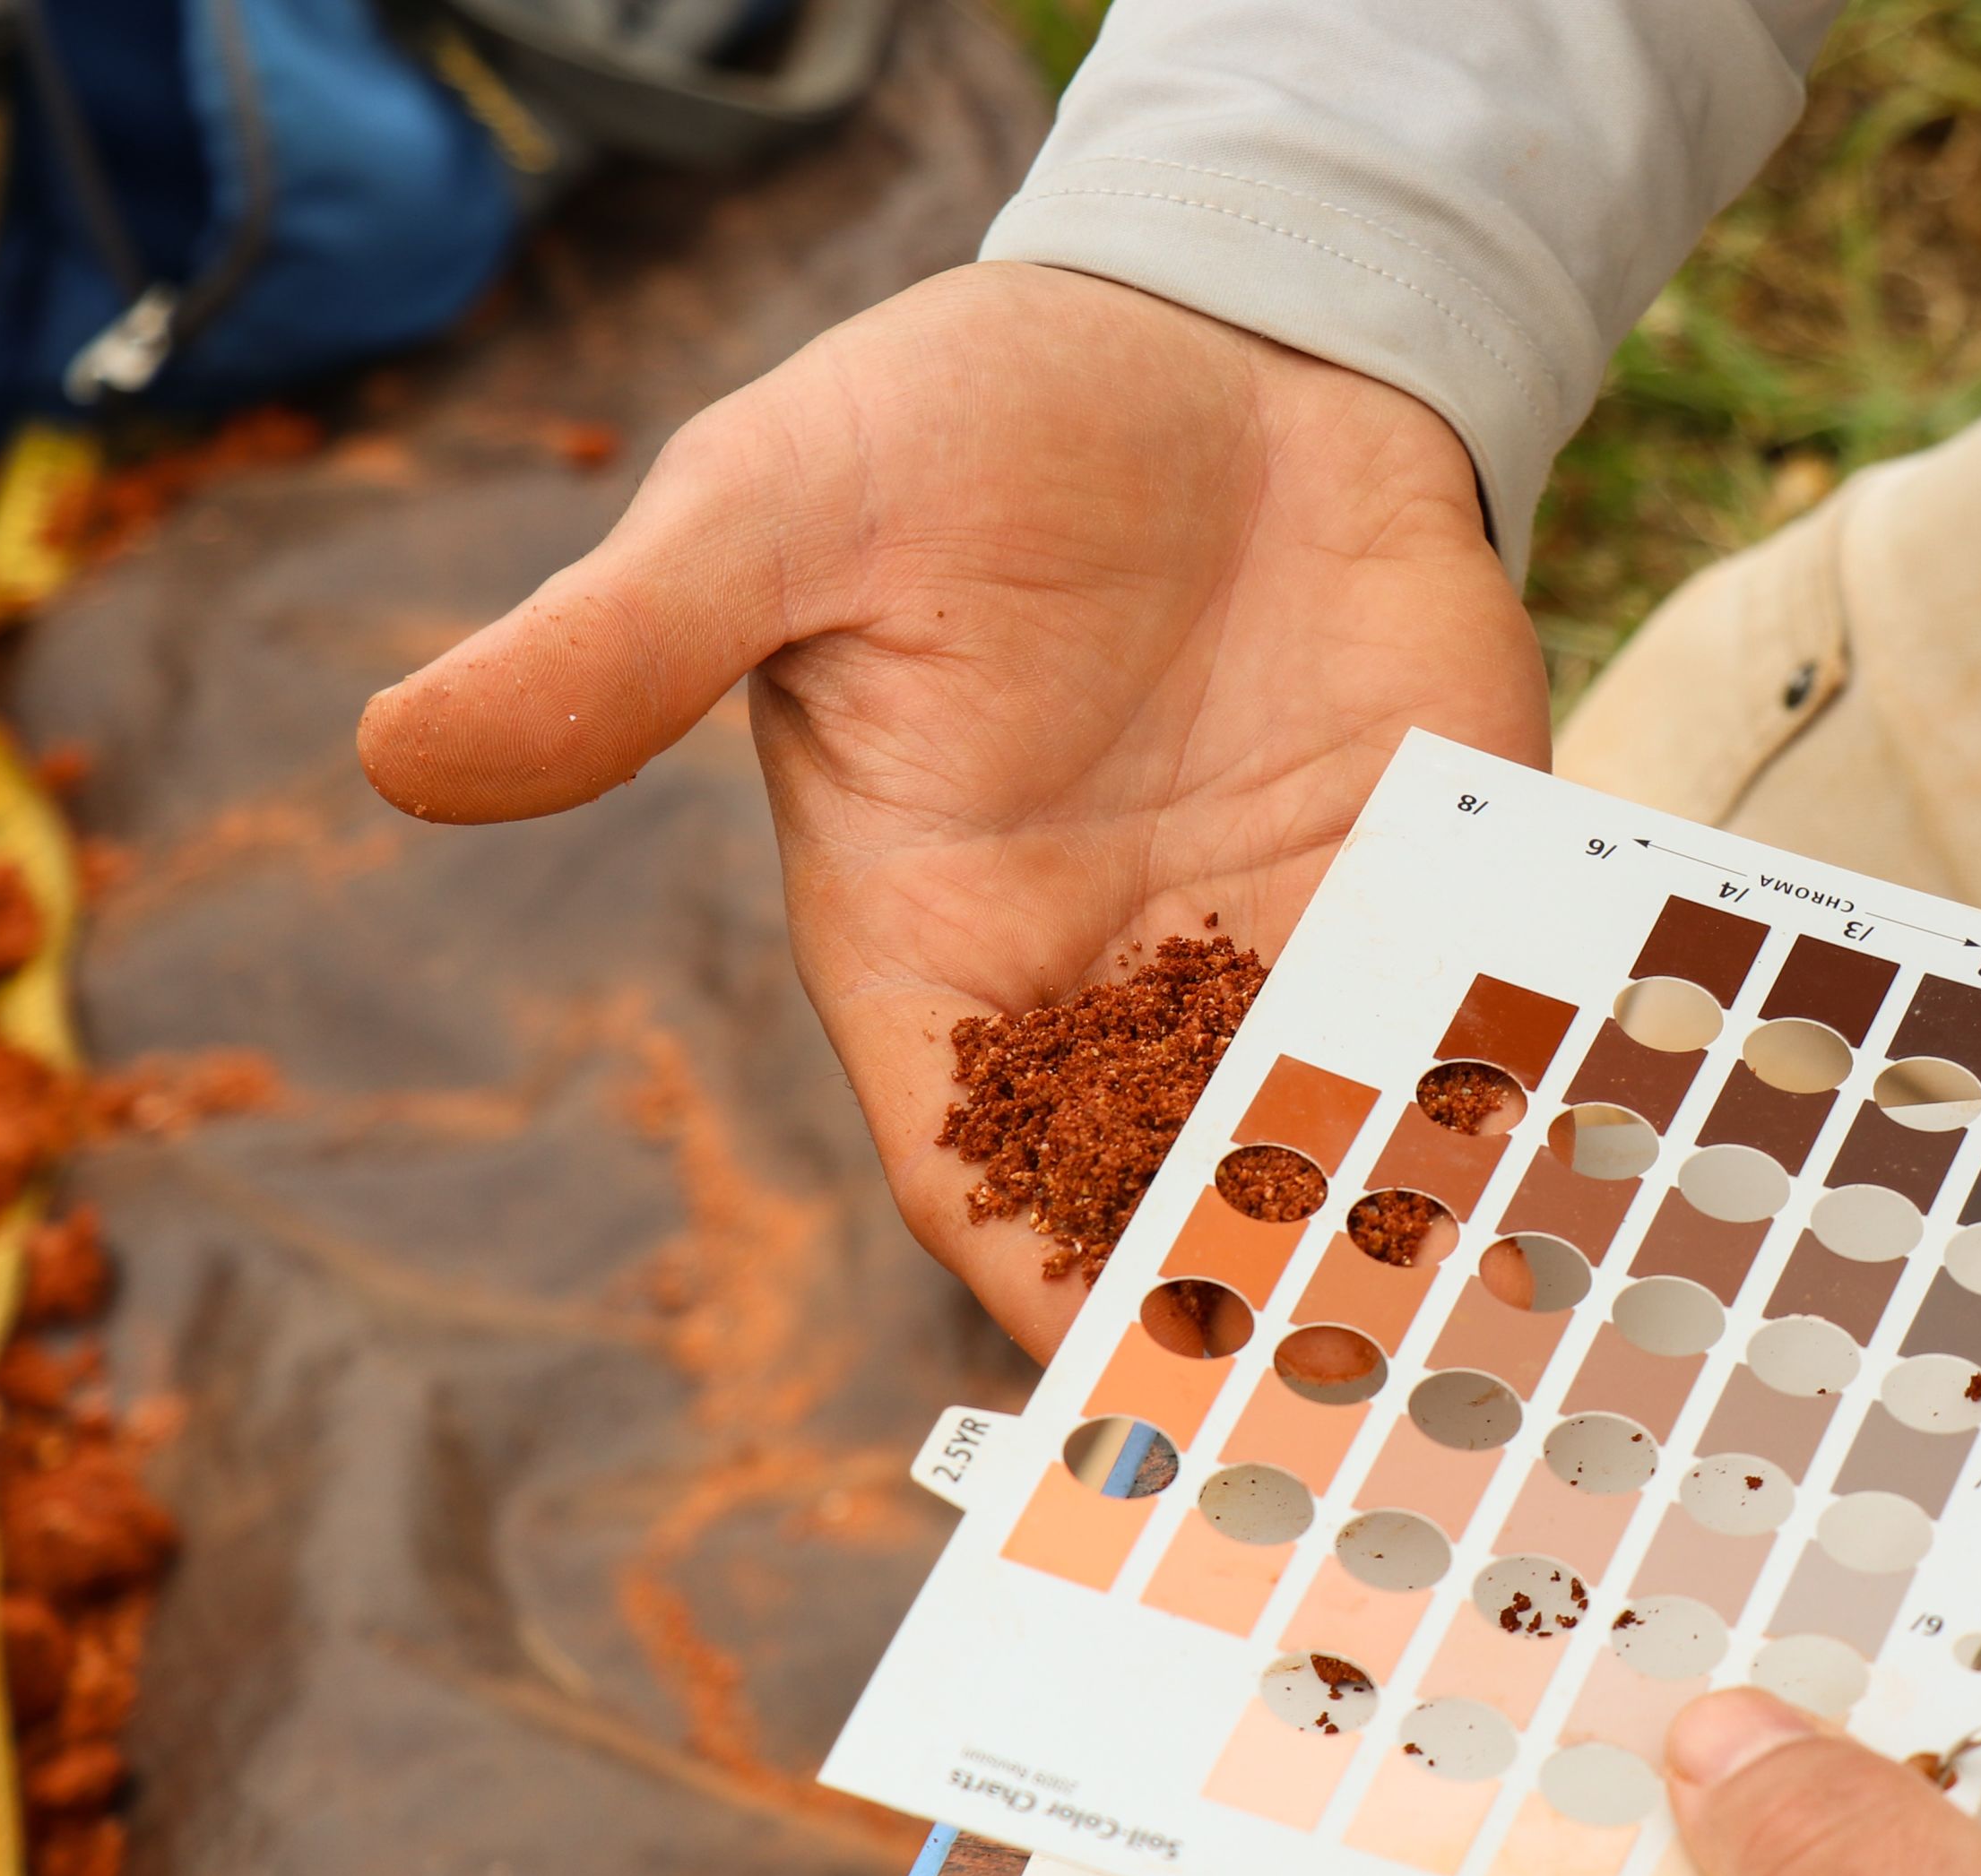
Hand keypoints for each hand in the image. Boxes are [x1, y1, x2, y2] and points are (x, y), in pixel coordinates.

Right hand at [355, 265, 1548, 1357]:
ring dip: (1395, 1261)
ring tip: (1484, 1374)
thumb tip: (398, 753)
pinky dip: (1511, 1132)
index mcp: (935, 947)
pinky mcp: (1423, 887)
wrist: (1212, 329)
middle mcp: (1111, 985)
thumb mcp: (782, 511)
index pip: (981, 1176)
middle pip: (1170, 1207)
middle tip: (1346, 1440)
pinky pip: (1464, 1045)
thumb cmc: (962, 418)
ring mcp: (1277, 946)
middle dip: (1243, 1324)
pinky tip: (1582, 1217)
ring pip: (1331, 1160)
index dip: (1049, 1294)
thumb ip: (631, 648)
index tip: (1125, 1412)